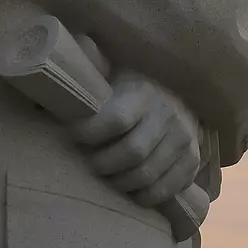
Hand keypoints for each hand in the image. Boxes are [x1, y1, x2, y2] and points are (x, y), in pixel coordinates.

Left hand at [68, 48, 201, 207]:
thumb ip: (88, 64)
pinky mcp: (192, 158)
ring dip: (122, 183)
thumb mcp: (112, 69)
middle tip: (91, 162)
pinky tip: (134, 190)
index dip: (89, 133)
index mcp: (142, 92)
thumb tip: (55, 52)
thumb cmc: (131, 83)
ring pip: (149, 174)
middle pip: (132, 154)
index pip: (115, 120)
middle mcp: (167, 115)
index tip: (73, 135)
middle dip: (104, 164)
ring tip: (109, 177)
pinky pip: (169, 187)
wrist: (179, 89)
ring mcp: (183, 138)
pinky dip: (148, 195)